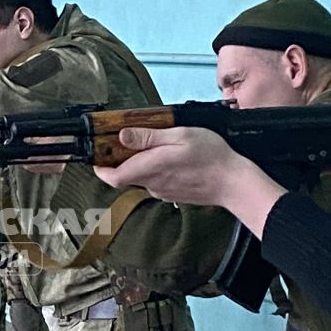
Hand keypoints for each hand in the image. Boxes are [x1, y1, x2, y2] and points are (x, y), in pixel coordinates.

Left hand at [95, 126, 246, 203]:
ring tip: (155, 145)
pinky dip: (155, 169)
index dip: (100, 168)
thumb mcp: (179, 136)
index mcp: (150, 168)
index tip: (96, 155)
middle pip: (125, 175)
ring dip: (141, 163)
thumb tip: (122, 136)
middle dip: (121, 159)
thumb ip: (149, 137)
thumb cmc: (211, 157)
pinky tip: (171, 158)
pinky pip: (156, 181)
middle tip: (126, 140)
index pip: (112, 176)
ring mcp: (163, 191)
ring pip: (141, 177)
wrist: (234, 183)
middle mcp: (152, 183)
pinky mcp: (173, 194)